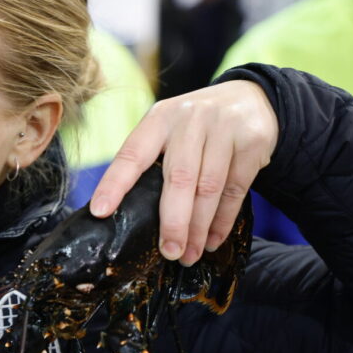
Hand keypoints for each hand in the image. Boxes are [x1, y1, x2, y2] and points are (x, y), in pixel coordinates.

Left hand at [89, 80, 277, 265]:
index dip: (114, 184)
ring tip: (189, 255)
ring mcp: (224, 128)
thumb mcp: (167, 129)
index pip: (132, 155)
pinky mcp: (252, 142)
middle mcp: (190, 120)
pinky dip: (223, 220)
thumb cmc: (193, 126)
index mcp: (158, 119)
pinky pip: (236, 189)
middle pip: (178, 178)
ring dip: (198, 228)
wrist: (249, 97)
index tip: (100, 211)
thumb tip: (124, 212)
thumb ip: (151, 161)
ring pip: (209, 188)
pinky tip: (211, 241)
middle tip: (169, 252)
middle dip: (173, 221)